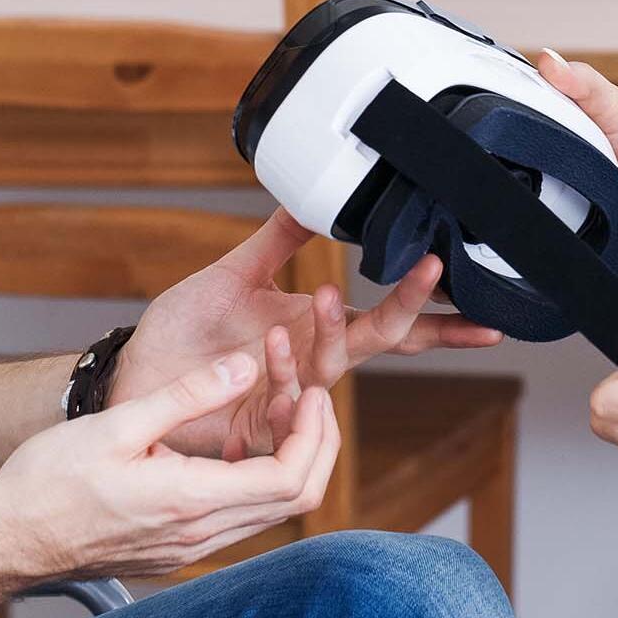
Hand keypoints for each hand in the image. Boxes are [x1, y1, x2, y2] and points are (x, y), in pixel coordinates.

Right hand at [0, 351, 342, 592]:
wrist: (7, 539)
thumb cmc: (47, 483)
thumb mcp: (118, 424)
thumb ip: (188, 395)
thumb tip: (245, 366)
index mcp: (190, 501)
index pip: (290, 479)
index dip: (315, 434)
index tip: (314, 393)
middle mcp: (200, 533)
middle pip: (296, 500)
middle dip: (316, 445)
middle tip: (310, 397)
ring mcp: (190, 548)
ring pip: (270, 511)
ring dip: (286, 461)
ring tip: (275, 410)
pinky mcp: (177, 550)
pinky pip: (238, 517)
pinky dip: (253, 479)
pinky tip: (231, 444)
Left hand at [118, 210, 501, 460]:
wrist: (135, 374)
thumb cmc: (184, 332)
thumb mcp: (234, 273)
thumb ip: (277, 241)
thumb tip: (313, 197)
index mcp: (315, 328)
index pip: (389, 321)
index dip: (435, 316)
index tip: (481, 308)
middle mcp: (310, 362)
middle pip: (381, 342)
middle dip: (419, 318)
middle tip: (441, 281)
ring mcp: (285, 392)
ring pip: (331, 367)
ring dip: (329, 330)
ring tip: (320, 292)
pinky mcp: (253, 420)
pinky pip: (281, 403)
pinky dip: (279, 376)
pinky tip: (268, 345)